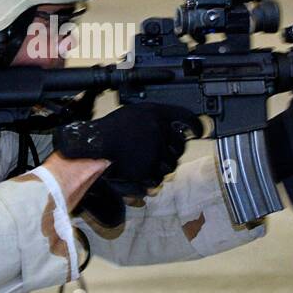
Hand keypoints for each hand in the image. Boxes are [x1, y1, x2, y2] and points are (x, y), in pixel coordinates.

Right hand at [53, 102, 199, 192]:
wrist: (93, 147)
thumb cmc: (109, 131)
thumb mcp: (134, 114)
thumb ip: (154, 119)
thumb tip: (172, 126)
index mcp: (155, 114)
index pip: (186, 116)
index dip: (196, 125)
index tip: (199, 131)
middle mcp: (159, 131)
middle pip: (180, 145)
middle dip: (172, 151)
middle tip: (159, 151)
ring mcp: (155, 151)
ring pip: (171, 164)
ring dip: (160, 165)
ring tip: (143, 161)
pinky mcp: (149, 169)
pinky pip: (158, 178)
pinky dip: (150, 177)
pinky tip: (138, 170)